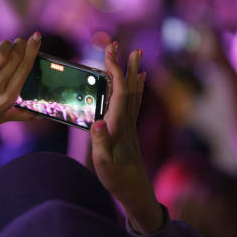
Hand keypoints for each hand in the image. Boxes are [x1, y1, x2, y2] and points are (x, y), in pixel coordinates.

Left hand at [0, 27, 40, 141]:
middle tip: (20, 40)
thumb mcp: (2, 119)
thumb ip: (21, 115)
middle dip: (20, 44)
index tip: (36, 38)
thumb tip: (39, 115)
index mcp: (8, 98)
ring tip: (7, 43)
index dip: (32, 50)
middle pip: (15, 58)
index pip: (25, 68)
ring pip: (0, 55)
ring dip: (6, 44)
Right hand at [90, 42, 163, 233]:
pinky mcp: (129, 129)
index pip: (119, 90)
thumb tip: (97, 123)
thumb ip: (100, 143)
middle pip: (128, 86)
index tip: (110, 50)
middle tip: (122, 44)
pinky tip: (139, 81)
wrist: (135, 191)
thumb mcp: (103, 163)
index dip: (115, 69)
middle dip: (124, 64)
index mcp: (119, 125)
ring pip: (133, 92)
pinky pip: (134, 101)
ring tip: (135, 55)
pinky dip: (136, 87)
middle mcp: (127, 120)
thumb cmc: (117, 178)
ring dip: (133, 71)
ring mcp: (130, 124)